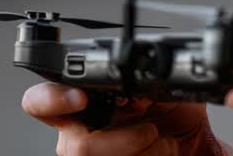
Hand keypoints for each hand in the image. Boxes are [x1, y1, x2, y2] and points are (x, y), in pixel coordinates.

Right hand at [22, 83, 216, 155]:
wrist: (192, 148)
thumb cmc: (174, 121)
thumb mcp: (165, 92)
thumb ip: (146, 84)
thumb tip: (141, 83)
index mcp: (84, 108)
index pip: (41, 102)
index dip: (52, 99)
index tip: (81, 98)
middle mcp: (79, 138)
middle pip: (78, 147)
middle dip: (126, 140)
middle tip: (151, 130)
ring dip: (148, 153)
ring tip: (164, 142)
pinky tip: (165, 153)